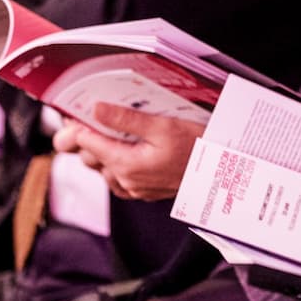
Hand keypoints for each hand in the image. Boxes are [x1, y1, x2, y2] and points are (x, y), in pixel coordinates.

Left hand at [54, 103, 204, 200]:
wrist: (221, 173)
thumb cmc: (198, 149)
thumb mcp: (163, 126)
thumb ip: (126, 119)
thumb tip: (97, 109)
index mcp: (126, 164)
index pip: (86, 142)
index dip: (80, 123)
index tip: (79, 110)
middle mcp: (126, 181)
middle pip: (90, 156)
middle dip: (90, 135)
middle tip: (100, 116)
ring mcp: (134, 189)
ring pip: (102, 167)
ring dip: (103, 150)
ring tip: (118, 132)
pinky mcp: (142, 191)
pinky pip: (117, 178)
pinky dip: (116, 163)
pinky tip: (129, 151)